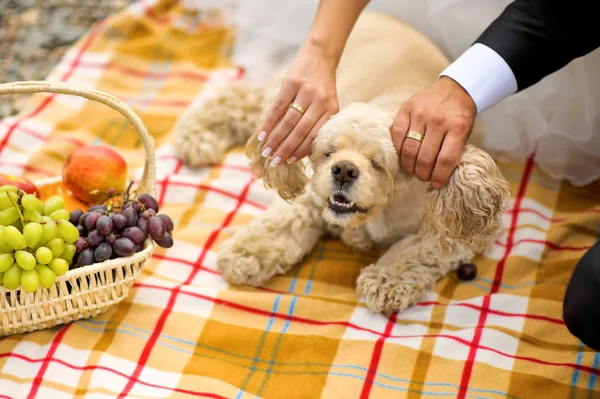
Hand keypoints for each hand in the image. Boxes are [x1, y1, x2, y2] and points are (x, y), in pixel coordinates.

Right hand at [259, 43, 338, 166]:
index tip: (288, 161)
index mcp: (331, 109)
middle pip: (300, 131)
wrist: (320, 53)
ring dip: (276, 138)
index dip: (300, 150)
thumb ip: (316, 120)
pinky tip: (263, 134)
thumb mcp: (325, 102)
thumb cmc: (321, 84)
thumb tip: (296, 147)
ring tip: (266, 151)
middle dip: (285, 148)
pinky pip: (278, 107)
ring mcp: (306, 92)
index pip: (314, 135)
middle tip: (274, 161)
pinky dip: (269, 122)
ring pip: (288, 121)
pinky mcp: (292, 82)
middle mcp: (320, 102)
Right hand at [392, 76, 476, 187]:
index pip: (445, 160)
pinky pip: (397, 134)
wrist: (455, 88)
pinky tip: (403, 154)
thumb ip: (453, 150)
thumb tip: (438, 176)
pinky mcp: (407, 108)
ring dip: (409, 165)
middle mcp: (438, 121)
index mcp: (458, 128)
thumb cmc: (460, 115)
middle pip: (425, 158)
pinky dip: (398, 149)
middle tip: (422, 177)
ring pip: (409, 149)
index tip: (436, 183)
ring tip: (412, 169)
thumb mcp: (465, 132)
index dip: (439, 176)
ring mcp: (421, 114)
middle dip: (422, 174)